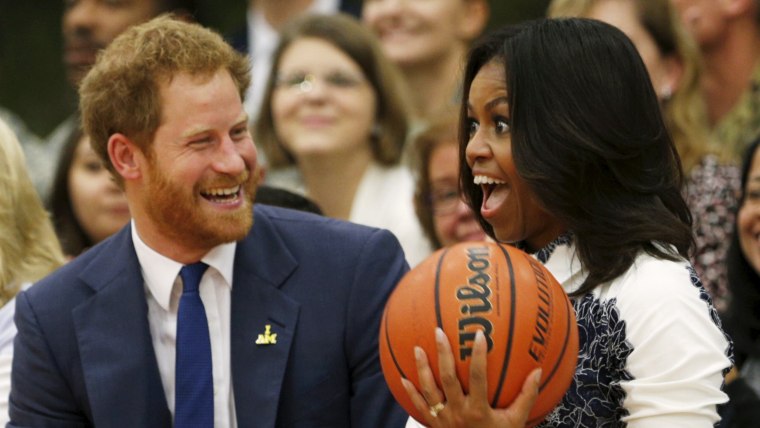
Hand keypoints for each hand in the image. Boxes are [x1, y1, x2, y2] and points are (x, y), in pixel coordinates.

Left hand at [401, 328, 540, 427]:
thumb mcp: (516, 422)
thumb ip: (526, 396)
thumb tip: (538, 371)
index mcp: (478, 409)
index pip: (478, 376)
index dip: (478, 355)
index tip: (479, 333)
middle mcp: (458, 412)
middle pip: (447, 378)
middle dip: (443, 353)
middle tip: (438, 331)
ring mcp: (443, 419)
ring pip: (429, 390)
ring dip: (421, 368)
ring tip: (416, 348)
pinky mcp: (433, 425)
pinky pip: (419, 407)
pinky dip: (410, 392)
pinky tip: (402, 377)